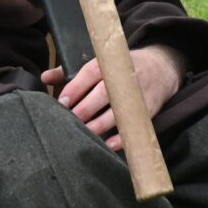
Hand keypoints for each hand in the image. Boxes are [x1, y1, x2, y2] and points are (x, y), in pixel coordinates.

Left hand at [44, 43, 184, 147]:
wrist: (162, 67)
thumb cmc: (122, 67)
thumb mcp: (101, 63)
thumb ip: (71, 71)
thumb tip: (45, 78)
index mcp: (110, 64)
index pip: (89, 74)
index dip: (74, 89)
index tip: (61, 103)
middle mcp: (124, 78)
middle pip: (102, 95)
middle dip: (83, 110)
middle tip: (69, 122)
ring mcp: (137, 95)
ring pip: (116, 113)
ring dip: (97, 126)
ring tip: (83, 135)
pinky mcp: (148, 109)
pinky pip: (133, 126)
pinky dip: (121, 138)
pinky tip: (106, 145)